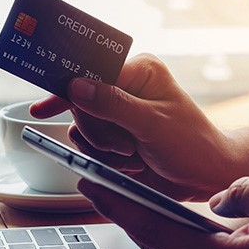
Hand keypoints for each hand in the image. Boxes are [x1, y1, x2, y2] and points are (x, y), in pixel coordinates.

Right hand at [30, 54, 232, 200]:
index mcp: (139, 71)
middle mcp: (125, 87)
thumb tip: (76, 86)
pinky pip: (88, 147)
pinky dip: (105, 160)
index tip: (44, 106)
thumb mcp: (153, 124)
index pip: (90, 72)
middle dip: (100, 131)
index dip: (67, 89)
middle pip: (79, 104)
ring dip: (104, 149)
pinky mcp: (113, 136)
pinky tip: (129, 163)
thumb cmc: (192, 145)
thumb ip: (113, 104)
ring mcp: (117, 113)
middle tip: (128, 145)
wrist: (204, 177)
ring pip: (81, 129)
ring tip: (134, 155)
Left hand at [78, 175, 248, 248]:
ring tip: (138, 201)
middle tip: (105, 188)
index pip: (155, 230)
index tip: (89, 184)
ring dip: (159, 232)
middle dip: (130, 217)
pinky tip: (186, 224)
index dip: (117, 205)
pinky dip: (189, 245)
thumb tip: (215, 201)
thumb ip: (238, 191)